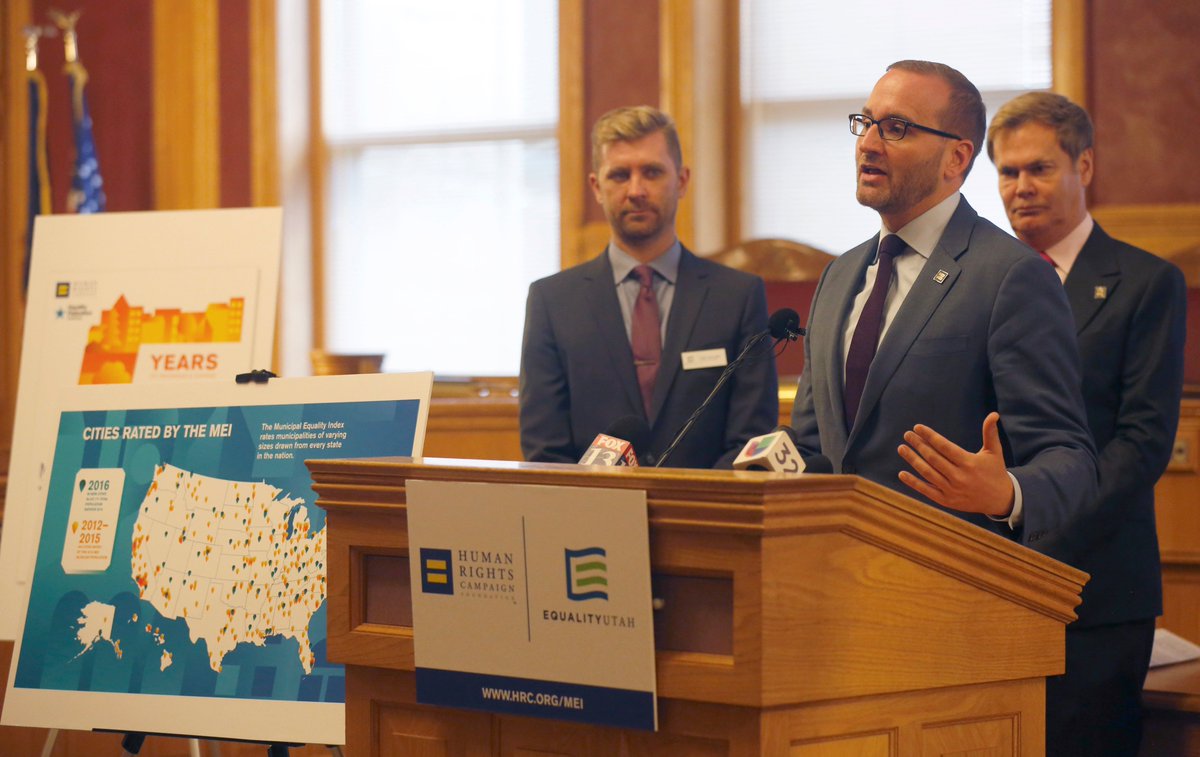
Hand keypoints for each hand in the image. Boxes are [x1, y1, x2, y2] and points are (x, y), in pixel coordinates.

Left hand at [896, 412, 1013, 515]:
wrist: (1000, 500)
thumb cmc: (995, 471)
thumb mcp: (994, 452)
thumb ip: (990, 432)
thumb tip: (994, 414)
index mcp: (969, 462)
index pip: (944, 446)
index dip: (929, 436)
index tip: (917, 427)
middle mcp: (959, 476)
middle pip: (933, 458)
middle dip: (918, 445)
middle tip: (907, 435)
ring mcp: (952, 490)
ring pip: (927, 473)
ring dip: (912, 460)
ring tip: (902, 448)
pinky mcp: (947, 501)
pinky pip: (926, 490)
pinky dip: (913, 482)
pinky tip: (902, 473)